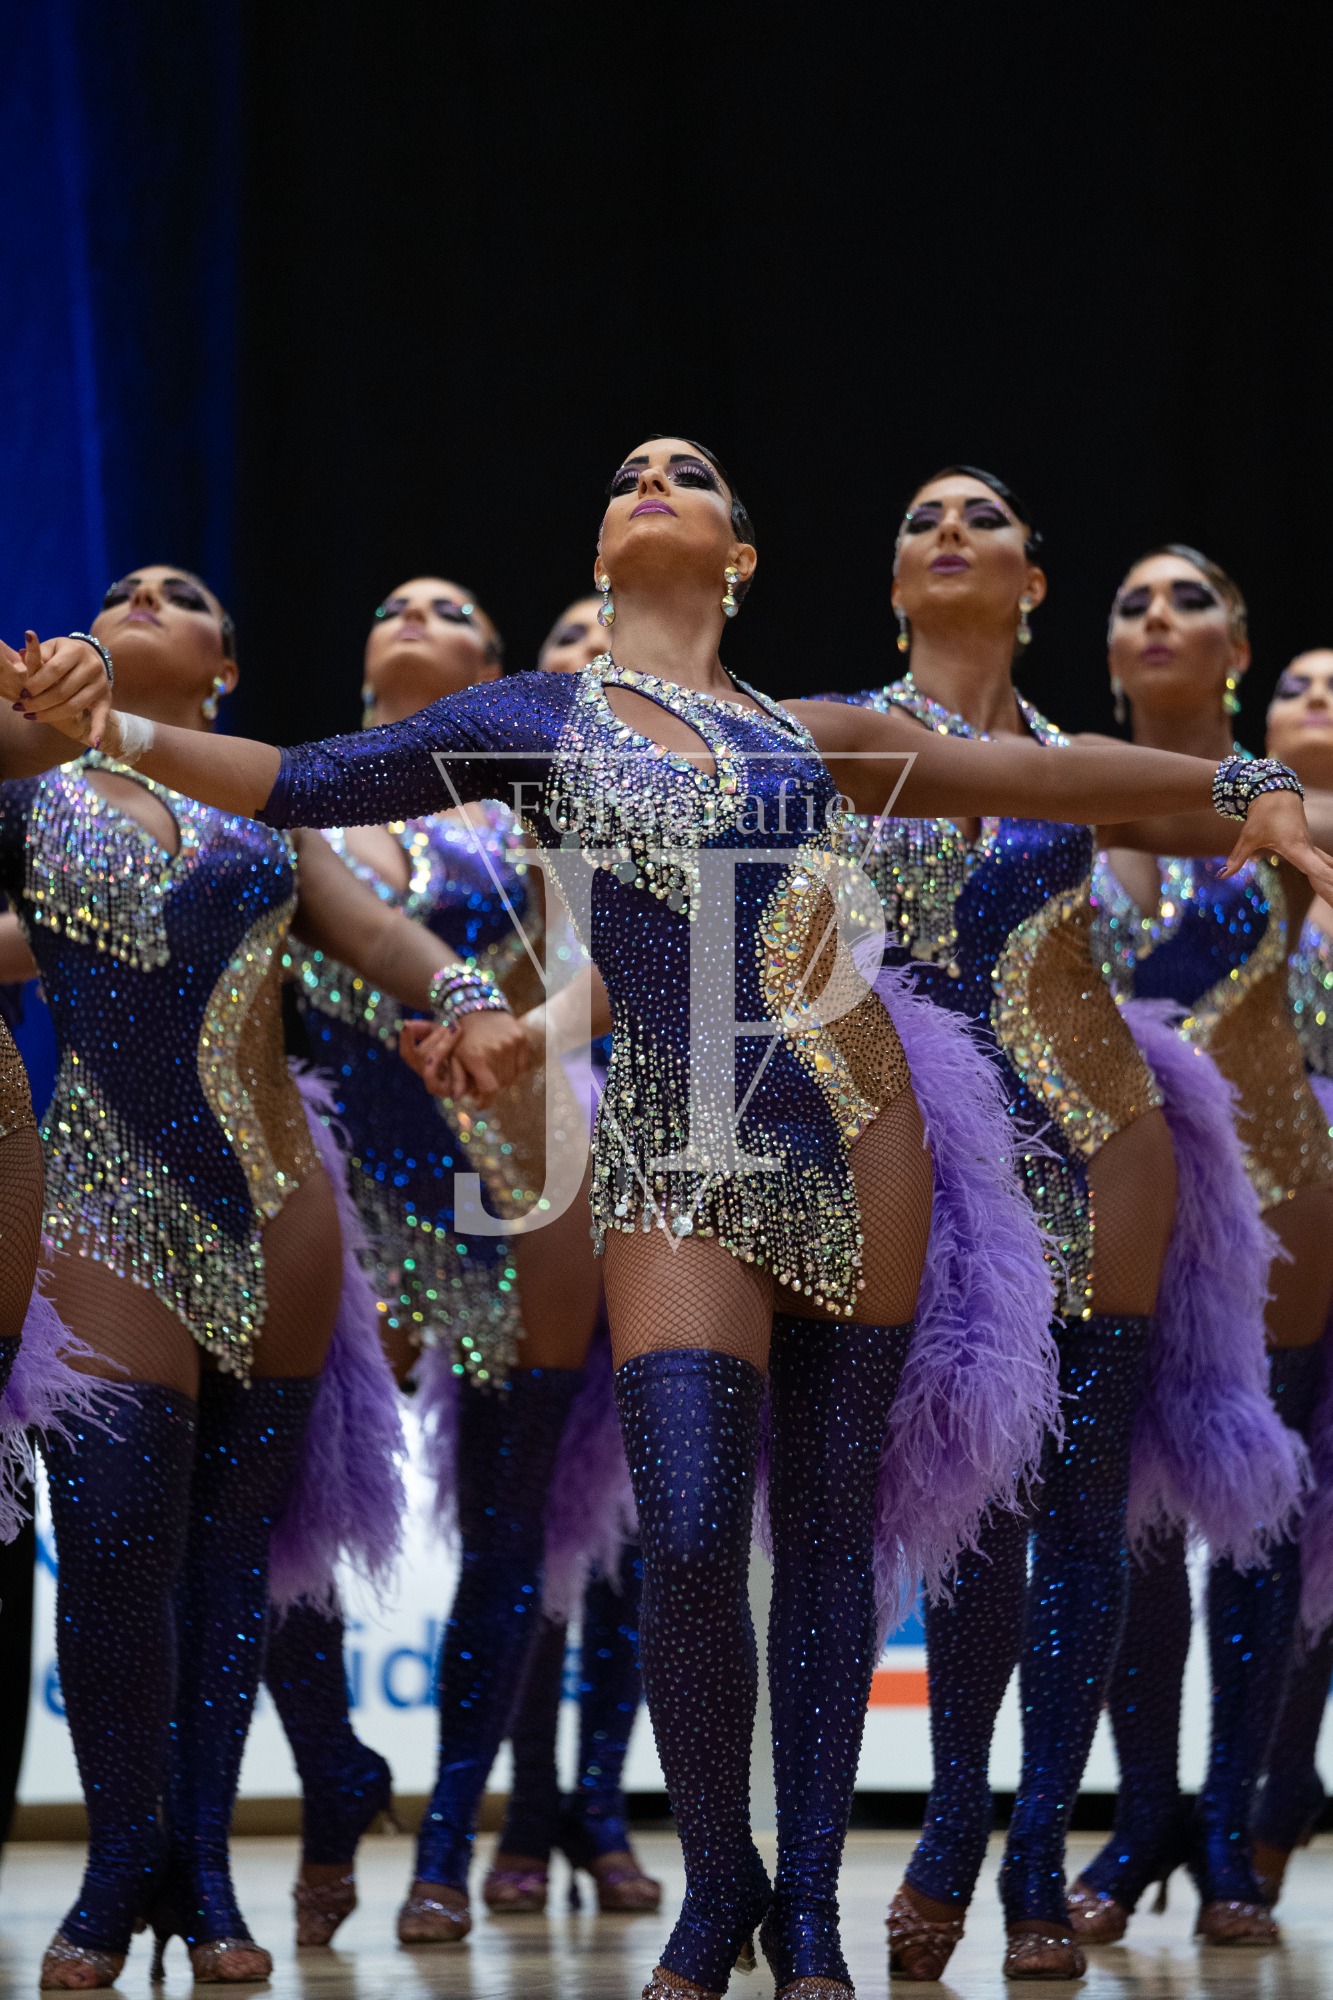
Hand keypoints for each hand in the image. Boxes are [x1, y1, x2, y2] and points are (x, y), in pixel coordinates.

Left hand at [1, 633, 112, 745]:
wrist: (91, 656)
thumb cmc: (64, 653)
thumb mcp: (51, 647)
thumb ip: (38, 654)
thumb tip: (21, 654)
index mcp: (76, 650)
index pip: (54, 670)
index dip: (36, 684)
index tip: (22, 693)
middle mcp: (92, 666)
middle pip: (63, 691)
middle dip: (39, 703)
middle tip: (23, 708)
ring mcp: (101, 684)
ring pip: (75, 706)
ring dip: (52, 715)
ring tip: (33, 717)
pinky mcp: (106, 698)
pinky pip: (102, 716)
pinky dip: (99, 731)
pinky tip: (93, 743)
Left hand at [399, 1008, 532, 1106]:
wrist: (476, 1008)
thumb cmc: (461, 1037)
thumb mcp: (453, 1057)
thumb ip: (457, 1079)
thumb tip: (458, 1098)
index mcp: (477, 1057)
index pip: (490, 1089)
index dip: (486, 1100)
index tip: (480, 1104)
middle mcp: (497, 1050)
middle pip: (502, 1084)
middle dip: (492, 1088)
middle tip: (484, 1085)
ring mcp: (511, 1043)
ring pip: (512, 1076)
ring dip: (503, 1079)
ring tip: (493, 1073)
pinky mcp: (521, 1038)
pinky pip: (522, 1065)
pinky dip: (515, 1070)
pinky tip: (503, 1065)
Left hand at [1223, 789, 1332, 902]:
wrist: (1276, 789)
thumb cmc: (1263, 812)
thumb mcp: (1248, 837)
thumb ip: (1237, 859)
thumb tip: (1221, 875)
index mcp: (1296, 848)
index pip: (1317, 868)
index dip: (1328, 880)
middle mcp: (1307, 848)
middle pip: (1327, 870)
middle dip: (1332, 887)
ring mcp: (1309, 845)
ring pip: (1327, 865)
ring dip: (1332, 880)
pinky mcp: (1307, 843)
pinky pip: (1323, 861)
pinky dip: (1329, 871)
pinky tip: (1330, 884)